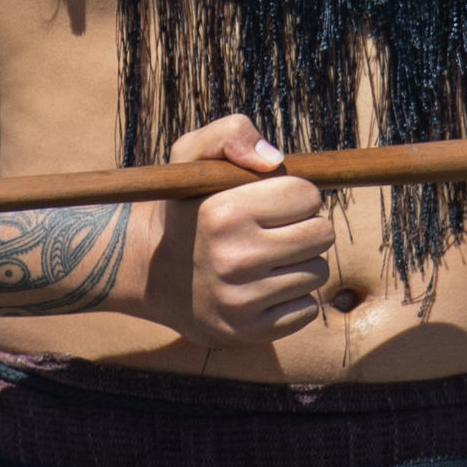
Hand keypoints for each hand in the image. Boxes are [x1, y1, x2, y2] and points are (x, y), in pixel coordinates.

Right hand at [153, 114, 332, 343]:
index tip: (274, 201)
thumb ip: (232, 134)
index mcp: (224, 212)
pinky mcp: (246, 332)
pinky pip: (306, 310)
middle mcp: (233, 259)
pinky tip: (262, 287)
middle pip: (322, 234)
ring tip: (266, 257)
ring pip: (317, 272)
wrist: (145, 270)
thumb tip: (275, 160)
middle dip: (305, 226)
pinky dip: (292, 297)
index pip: (308, 196)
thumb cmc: (181, 206)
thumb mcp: (191, 154)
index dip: (295, 194)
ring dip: (299, 262)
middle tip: (276, 229)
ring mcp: (240, 301)